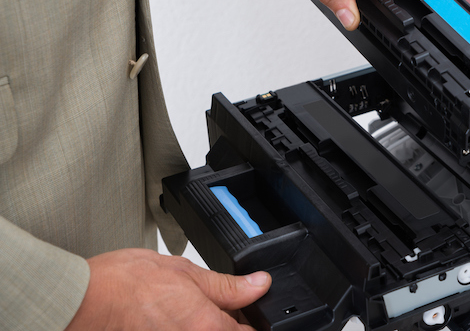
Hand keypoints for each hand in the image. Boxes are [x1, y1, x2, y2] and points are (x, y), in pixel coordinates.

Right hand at [65, 248, 270, 329]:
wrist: (82, 301)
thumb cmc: (125, 283)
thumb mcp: (186, 272)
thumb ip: (227, 285)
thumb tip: (259, 284)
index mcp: (208, 327)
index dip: (251, 320)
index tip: (247, 310)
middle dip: (225, 324)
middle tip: (217, 308)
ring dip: (203, 326)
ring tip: (184, 312)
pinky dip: (182, 329)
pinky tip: (170, 320)